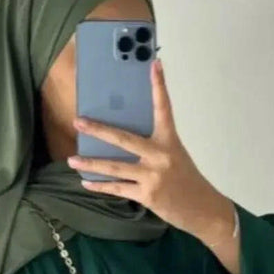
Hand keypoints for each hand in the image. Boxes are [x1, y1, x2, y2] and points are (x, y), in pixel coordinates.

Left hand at [67, 58, 235, 248]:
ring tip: (72, 159)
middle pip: (124, 139)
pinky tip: (87, 182)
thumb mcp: (175, 156)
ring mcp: (152, 176)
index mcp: (169, 141)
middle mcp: (160, 155)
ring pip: (115, 167)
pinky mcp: (147, 194)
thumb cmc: (186, 180)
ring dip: (91, 164)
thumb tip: (122, 142)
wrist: (202, 209)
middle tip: (78, 121)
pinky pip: (118, 189)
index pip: (164, 109)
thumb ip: (153, 147)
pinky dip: (101, 186)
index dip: (159, 86)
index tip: (154, 64)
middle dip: (99, 130)